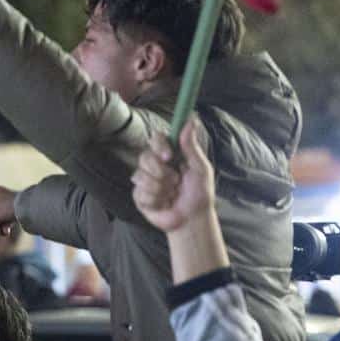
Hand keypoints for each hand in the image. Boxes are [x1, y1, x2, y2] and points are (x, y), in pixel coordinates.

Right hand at [133, 118, 215, 234]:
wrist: (192, 220)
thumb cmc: (199, 194)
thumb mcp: (200, 169)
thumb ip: (191, 146)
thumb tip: (191, 120)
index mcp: (169, 155)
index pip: (155, 139)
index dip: (159, 145)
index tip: (168, 156)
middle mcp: (154, 165)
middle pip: (144, 157)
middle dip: (161, 172)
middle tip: (175, 182)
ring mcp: (145, 180)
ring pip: (141, 176)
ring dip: (160, 189)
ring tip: (171, 196)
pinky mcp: (139, 196)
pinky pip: (140, 193)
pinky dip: (155, 200)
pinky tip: (163, 204)